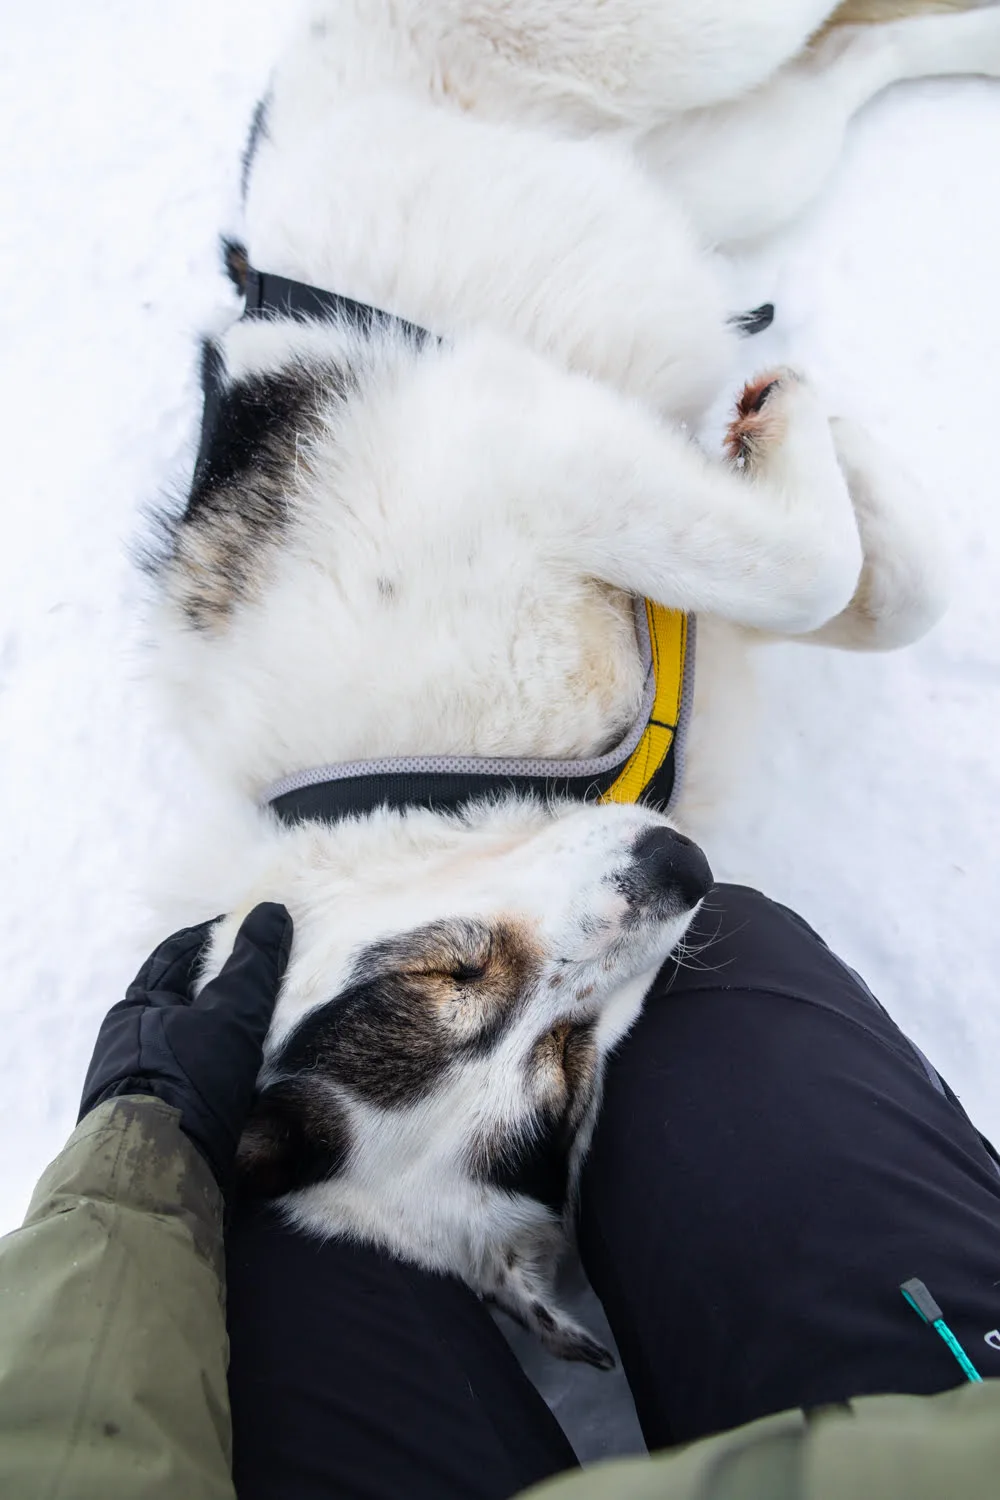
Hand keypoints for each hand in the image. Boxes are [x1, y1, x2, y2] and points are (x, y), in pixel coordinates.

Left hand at [79, 904, 292, 1190]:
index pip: (179, 953)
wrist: (158, 1174)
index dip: (219, 938)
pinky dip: (223, 1072)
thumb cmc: (188, 1082)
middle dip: (225, 988)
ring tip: (274, 1029)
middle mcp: (131, 1043)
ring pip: (192, 1044)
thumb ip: (254, 963)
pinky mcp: (159, 1122)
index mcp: (135, 1007)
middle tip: (275, 977)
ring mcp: (141, 1085)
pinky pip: (196, 1082)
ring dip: (227, 1035)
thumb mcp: (230, 1013)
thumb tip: (272, 910)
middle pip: (186, 1000)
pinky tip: (252, 1079)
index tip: (259, 932)